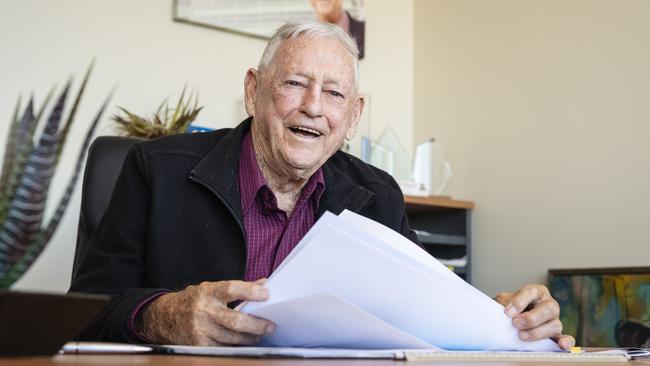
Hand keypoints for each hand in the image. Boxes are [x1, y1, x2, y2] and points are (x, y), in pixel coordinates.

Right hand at [137, 279, 274, 345]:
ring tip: (259, 334)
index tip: (266, 294)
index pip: (232, 289)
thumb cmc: (193, 301)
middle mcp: (203, 311)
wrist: (164, 317)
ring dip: (250, 338)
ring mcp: (200, 330)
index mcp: (208, 292)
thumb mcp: (212, 289)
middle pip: (236, 321)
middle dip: (257, 324)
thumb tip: (263, 284)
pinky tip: (244, 343)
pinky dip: (237, 346)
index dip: (250, 291)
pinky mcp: (198, 345)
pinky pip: (224, 348)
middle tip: (270, 325)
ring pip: (232, 338)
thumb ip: (238, 288)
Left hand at [495, 284, 574, 349]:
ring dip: (538, 332)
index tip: (508, 313)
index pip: (531, 292)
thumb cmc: (510, 308)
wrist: (512, 318)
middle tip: (516, 323)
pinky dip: (566, 342)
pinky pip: (566, 338)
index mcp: (536, 292)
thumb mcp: (504, 301)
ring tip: (522, 336)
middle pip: (548, 308)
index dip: (520, 301)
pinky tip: (562, 345)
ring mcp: (554, 320)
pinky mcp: (557, 335)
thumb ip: (504, 303)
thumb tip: (505, 312)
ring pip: (555, 324)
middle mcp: (548, 304)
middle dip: (531, 318)